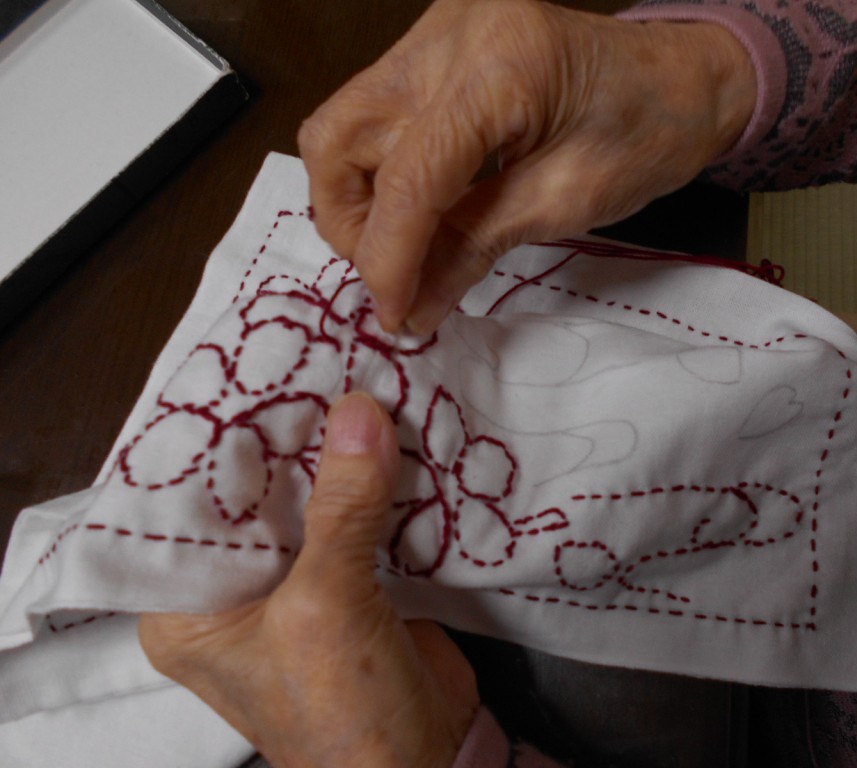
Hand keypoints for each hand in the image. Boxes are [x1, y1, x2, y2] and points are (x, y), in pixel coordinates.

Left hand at [139, 393, 479, 767]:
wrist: (426, 766)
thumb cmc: (342, 716)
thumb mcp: (326, 607)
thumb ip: (341, 508)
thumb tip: (358, 412)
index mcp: (190, 605)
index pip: (193, 502)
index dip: (225, 440)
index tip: (258, 373)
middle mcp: (237, 588)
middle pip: (260, 493)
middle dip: (292, 438)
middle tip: (317, 362)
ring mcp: (300, 582)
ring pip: (315, 499)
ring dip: (342, 454)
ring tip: (360, 380)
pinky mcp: (356, 580)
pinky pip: (362, 515)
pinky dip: (381, 480)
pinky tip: (397, 429)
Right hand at [298, 0, 755, 333]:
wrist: (679, 79)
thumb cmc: (646, 136)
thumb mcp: (564, 202)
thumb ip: (474, 248)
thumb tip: (409, 309)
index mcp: (502, 68)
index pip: (408, 176)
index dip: (389, 258)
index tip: (392, 314)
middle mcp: (449, 35)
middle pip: (340, 135)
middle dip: (350, 223)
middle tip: (390, 278)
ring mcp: (434, 32)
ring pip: (342, 124)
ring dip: (356, 200)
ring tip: (402, 249)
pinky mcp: (431, 45)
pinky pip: (371, 115)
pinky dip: (380, 173)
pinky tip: (415, 212)